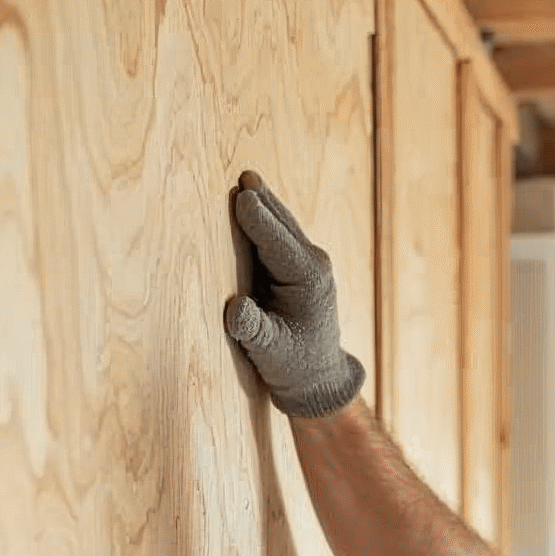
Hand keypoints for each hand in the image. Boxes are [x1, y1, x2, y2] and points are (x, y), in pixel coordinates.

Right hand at [225, 170, 365, 418]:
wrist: (319, 379)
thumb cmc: (294, 367)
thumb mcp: (270, 353)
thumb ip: (253, 330)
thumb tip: (234, 308)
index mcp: (308, 281)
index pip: (277, 242)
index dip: (258, 219)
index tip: (242, 196)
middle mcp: (314, 266)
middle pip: (282, 225)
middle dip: (263, 201)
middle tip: (246, 176)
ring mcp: (310, 265)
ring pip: (283, 227)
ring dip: (265, 205)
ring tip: (248, 180)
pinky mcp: (301, 270)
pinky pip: (280, 238)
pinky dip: (266, 220)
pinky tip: (253, 205)